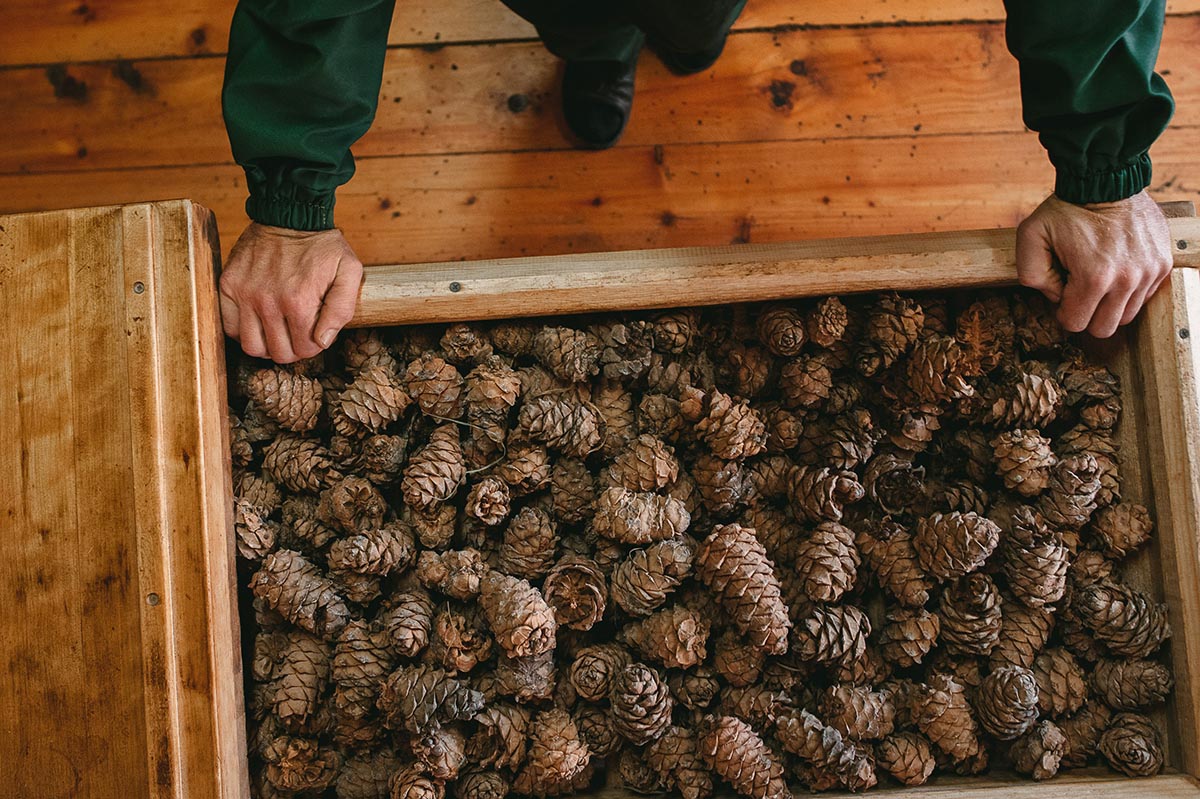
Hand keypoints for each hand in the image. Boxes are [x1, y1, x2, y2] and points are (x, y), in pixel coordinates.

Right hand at [219, 223, 362, 362]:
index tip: (315, 330)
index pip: (305, 349)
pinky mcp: (228, 285)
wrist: (290, 215)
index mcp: (299, 302)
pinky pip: (229, 326)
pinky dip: (242, 330)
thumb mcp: (349, 271)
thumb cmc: (322, 245)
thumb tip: (322, 341)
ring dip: (267, 344)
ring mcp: (245, 294)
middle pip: (279, 353)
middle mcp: (268, 301)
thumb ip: (341, 309)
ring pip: (251, 346)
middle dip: (293, 348)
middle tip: (297, 331)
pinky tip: (257, 319)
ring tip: (277, 329)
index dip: (313, 344)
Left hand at [1015, 190, 1171, 337]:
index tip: (1062, 294)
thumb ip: (1031, 275)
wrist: (1106, 181)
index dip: (1064, 313)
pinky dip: (1128, 292)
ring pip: (1126, 316)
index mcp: (1093, 277)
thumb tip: (1055, 297)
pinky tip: (1115, 271)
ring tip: (1097, 280)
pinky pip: (1144, 296)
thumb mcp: (1030, 237)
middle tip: (1078, 292)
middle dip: (1087, 315)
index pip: (1076, 324)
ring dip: (1109, 305)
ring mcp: (1148, 272)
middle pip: (1104, 328)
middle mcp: (1126, 279)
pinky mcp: (1162, 264)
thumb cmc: (1066, 210)